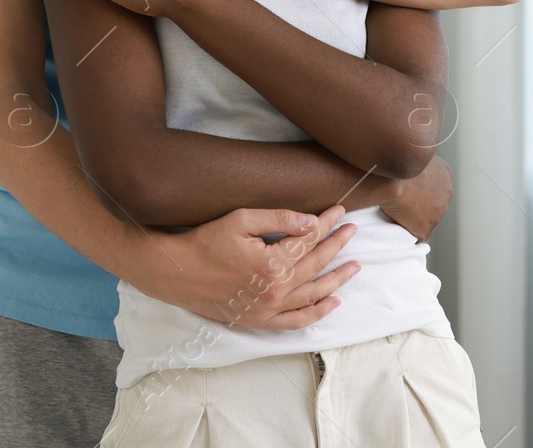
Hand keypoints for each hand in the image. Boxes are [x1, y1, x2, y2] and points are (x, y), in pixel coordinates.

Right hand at [126, 205, 361, 329]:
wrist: (178, 273)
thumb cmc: (206, 241)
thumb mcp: (241, 220)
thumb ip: (279, 219)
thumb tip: (311, 221)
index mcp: (272, 263)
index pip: (309, 239)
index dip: (326, 222)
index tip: (340, 211)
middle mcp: (276, 290)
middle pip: (316, 264)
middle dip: (337, 245)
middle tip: (353, 231)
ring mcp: (269, 309)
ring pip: (314, 294)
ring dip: (337, 279)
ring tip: (354, 266)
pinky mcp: (260, 320)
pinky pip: (297, 321)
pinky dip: (317, 313)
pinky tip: (333, 302)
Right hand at [378, 156, 453, 240]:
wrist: (390, 178)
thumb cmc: (396, 162)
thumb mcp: (412, 153)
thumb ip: (417, 161)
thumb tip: (408, 162)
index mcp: (445, 174)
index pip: (436, 185)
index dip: (423, 188)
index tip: (411, 188)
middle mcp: (447, 193)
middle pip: (434, 203)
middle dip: (422, 203)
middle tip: (403, 200)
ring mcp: (438, 213)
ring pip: (427, 218)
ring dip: (416, 217)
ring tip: (398, 212)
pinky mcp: (425, 228)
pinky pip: (419, 233)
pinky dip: (410, 230)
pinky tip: (399, 225)